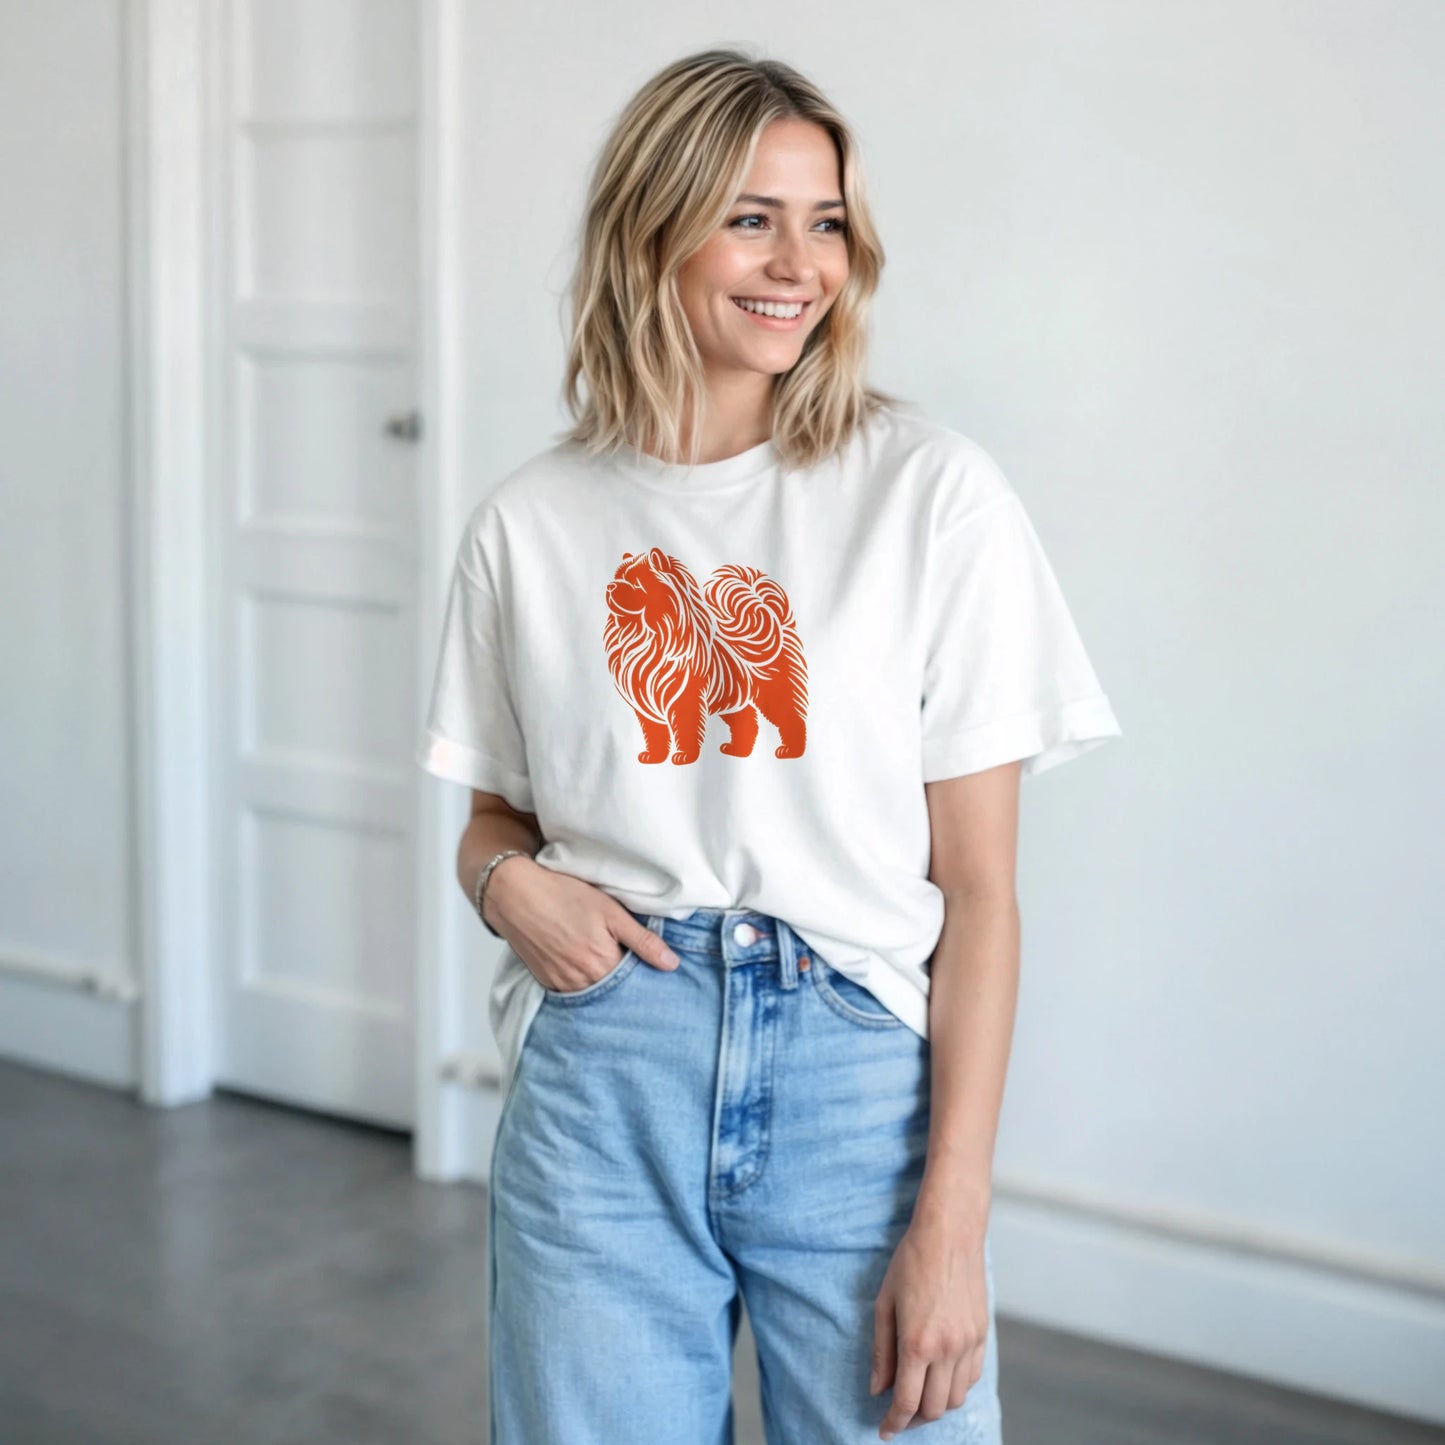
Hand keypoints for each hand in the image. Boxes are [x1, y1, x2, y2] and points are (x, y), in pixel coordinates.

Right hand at [483, 858, 678, 990]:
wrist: (515, 895)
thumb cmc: (563, 896)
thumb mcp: (611, 912)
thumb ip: (643, 940)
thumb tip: (672, 964)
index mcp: (603, 964)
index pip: (634, 981)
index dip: (642, 971)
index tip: (648, 963)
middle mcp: (582, 982)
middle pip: (613, 988)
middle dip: (623, 978)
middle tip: (625, 958)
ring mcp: (561, 984)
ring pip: (592, 991)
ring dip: (601, 980)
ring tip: (600, 956)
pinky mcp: (545, 981)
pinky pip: (571, 990)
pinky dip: (580, 980)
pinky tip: (581, 961)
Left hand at [870, 1219, 988, 1439]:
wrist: (949, 1233)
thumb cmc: (911, 1262)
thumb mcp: (884, 1303)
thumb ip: (881, 1351)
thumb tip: (878, 1389)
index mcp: (917, 1343)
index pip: (907, 1402)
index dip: (894, 1422)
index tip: (885, 1430)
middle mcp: (947, 1349)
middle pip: (934, 1408)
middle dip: (914, 1419)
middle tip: (899, 1416)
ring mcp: (968, 1343)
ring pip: (956, 1398)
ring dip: (936, 1406)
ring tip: (919, 1398)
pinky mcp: (982, 1334)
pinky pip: (971, 1377)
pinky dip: (955, 1387)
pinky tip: (940, 1379)